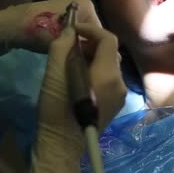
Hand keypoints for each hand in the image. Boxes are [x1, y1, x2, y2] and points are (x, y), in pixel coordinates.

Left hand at [0, 0, 100, 55]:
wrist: (11, 26)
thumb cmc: (39, 32)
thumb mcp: (66, 42)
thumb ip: (87, 48)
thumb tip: (106, 58)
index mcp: (87, 5)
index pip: (101, 32)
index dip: (97, 50)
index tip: (92, 65)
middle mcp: (82, 3)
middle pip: (92, 32)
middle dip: (88, 47)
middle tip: (84, 64)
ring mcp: (71, 8)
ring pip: (82, 33)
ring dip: (79, 46)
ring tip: (75, 61)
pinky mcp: (60, 15)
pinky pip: (73, 31)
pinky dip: (71, 41)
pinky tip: (67, 53)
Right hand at [34, 22, 125, 167]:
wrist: (62, 144)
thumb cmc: (56, 109)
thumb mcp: (53, 75)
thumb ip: (62, 48)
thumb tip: (70, 31)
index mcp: (107, 75)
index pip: (108, 39)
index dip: (91, 29)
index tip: (73, 30)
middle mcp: (120, 83)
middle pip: (110, 51)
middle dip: (90, 43)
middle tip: (69, 46)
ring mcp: (120, 95)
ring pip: (109, 64)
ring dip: (93, 56)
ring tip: (71, 61)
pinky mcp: (115, 103)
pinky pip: (109, 77)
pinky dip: (96, 69)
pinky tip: (79, 76)